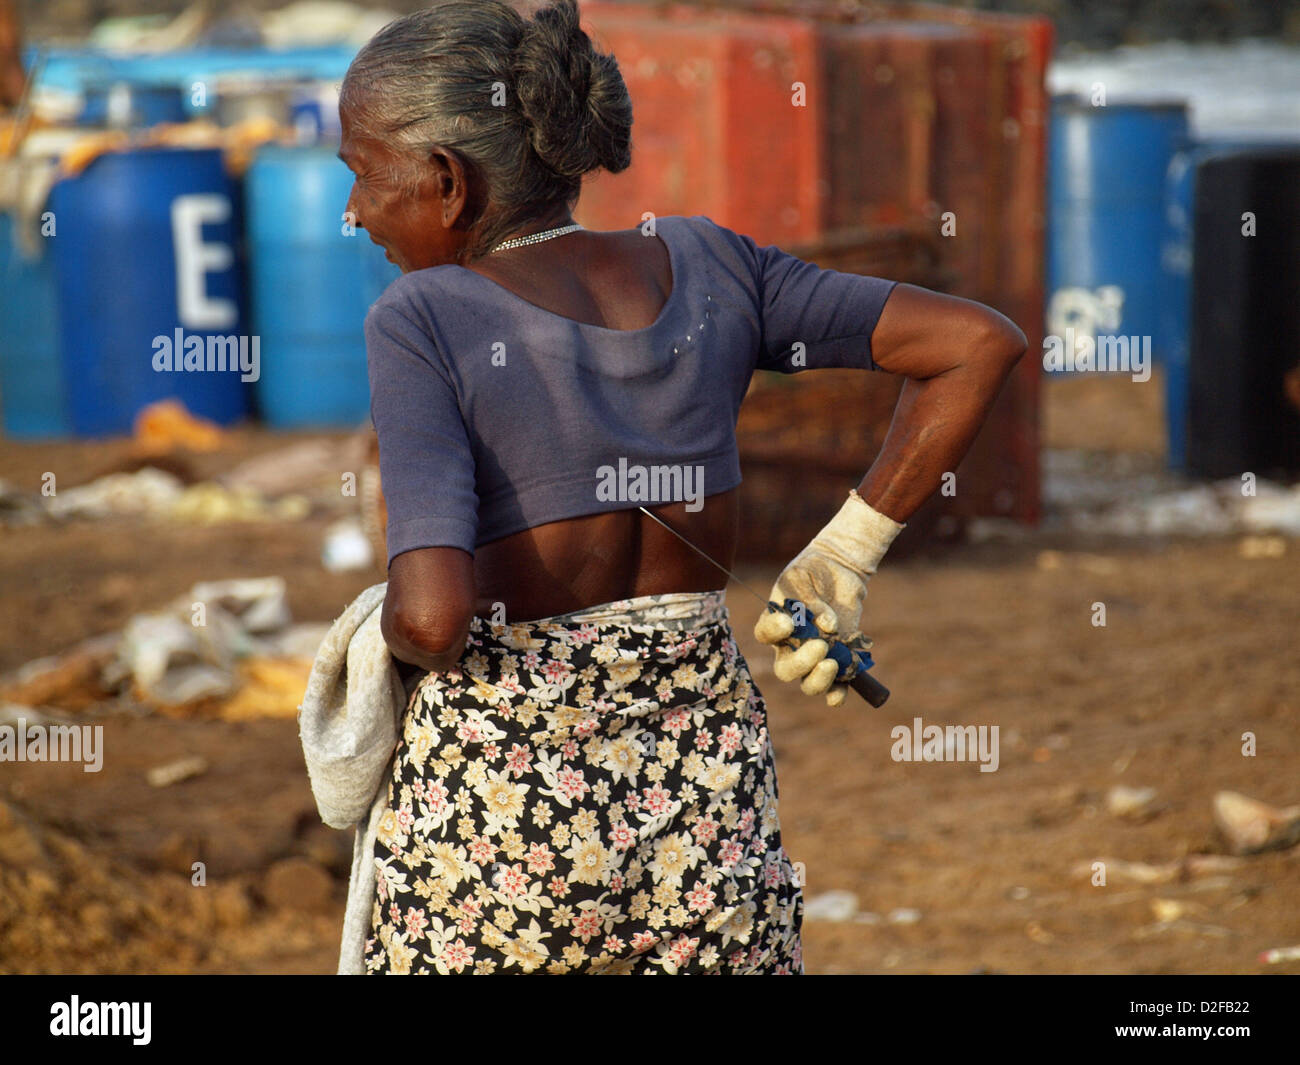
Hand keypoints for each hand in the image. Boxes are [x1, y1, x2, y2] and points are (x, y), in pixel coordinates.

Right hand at [753, 491, 902, 705]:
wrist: (839, 570)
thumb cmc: (813, 571)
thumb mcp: (802, 577)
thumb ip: (808, 600)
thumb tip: (827, 626)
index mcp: (775, 623)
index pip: (765, 635)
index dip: (774, 633)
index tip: (789, 622)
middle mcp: (791, 645)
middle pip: (786, 669)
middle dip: (802, 663)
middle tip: (820, 644)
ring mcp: (815, 655)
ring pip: (808, 682)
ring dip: (818, 680)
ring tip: (832, 663)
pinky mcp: (839, 659)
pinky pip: (835, 686)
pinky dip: (837, 693)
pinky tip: (840, 693)